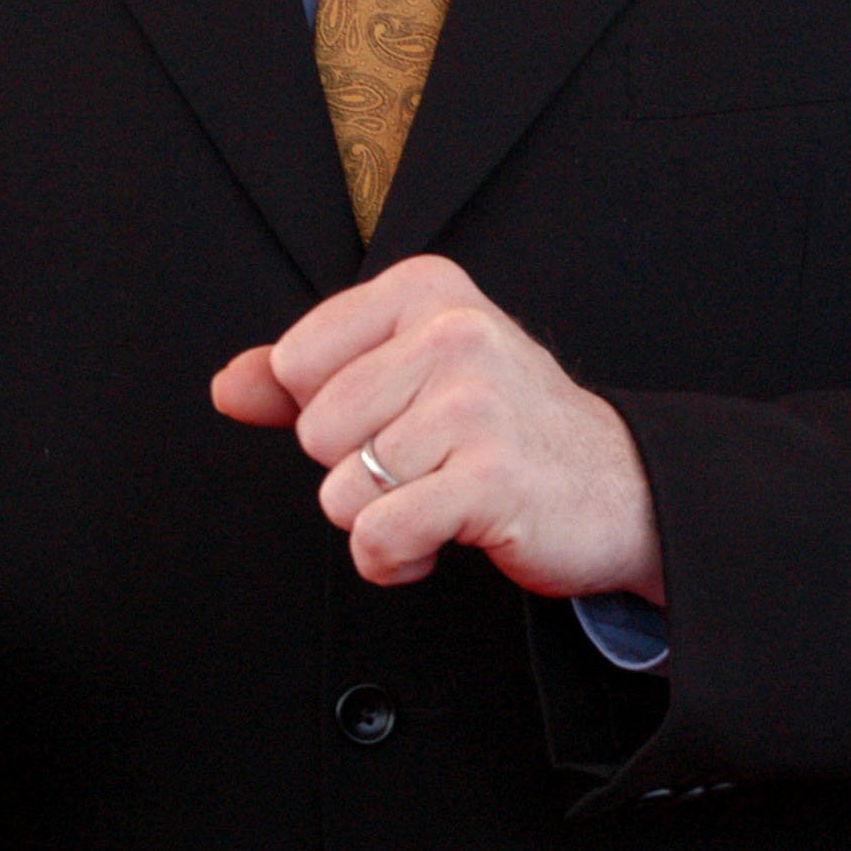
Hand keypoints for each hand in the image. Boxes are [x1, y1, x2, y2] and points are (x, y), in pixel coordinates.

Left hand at [211, 256, 663, 599]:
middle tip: (430, 460)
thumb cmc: (510, 428)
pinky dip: (395, 558)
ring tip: (440, 496)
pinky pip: (378, 536)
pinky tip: (440, 536)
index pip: (296, 363)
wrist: (620, 485)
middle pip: (315, 432)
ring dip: (381, 518)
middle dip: (358, 468)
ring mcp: (475, 405)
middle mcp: (454, 334)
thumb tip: (230, 387)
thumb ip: (310, 378)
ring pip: (341, 491)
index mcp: (427, 291)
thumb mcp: (412, 374)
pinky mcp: (490, 478)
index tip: (398, 414)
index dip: (333, 412)